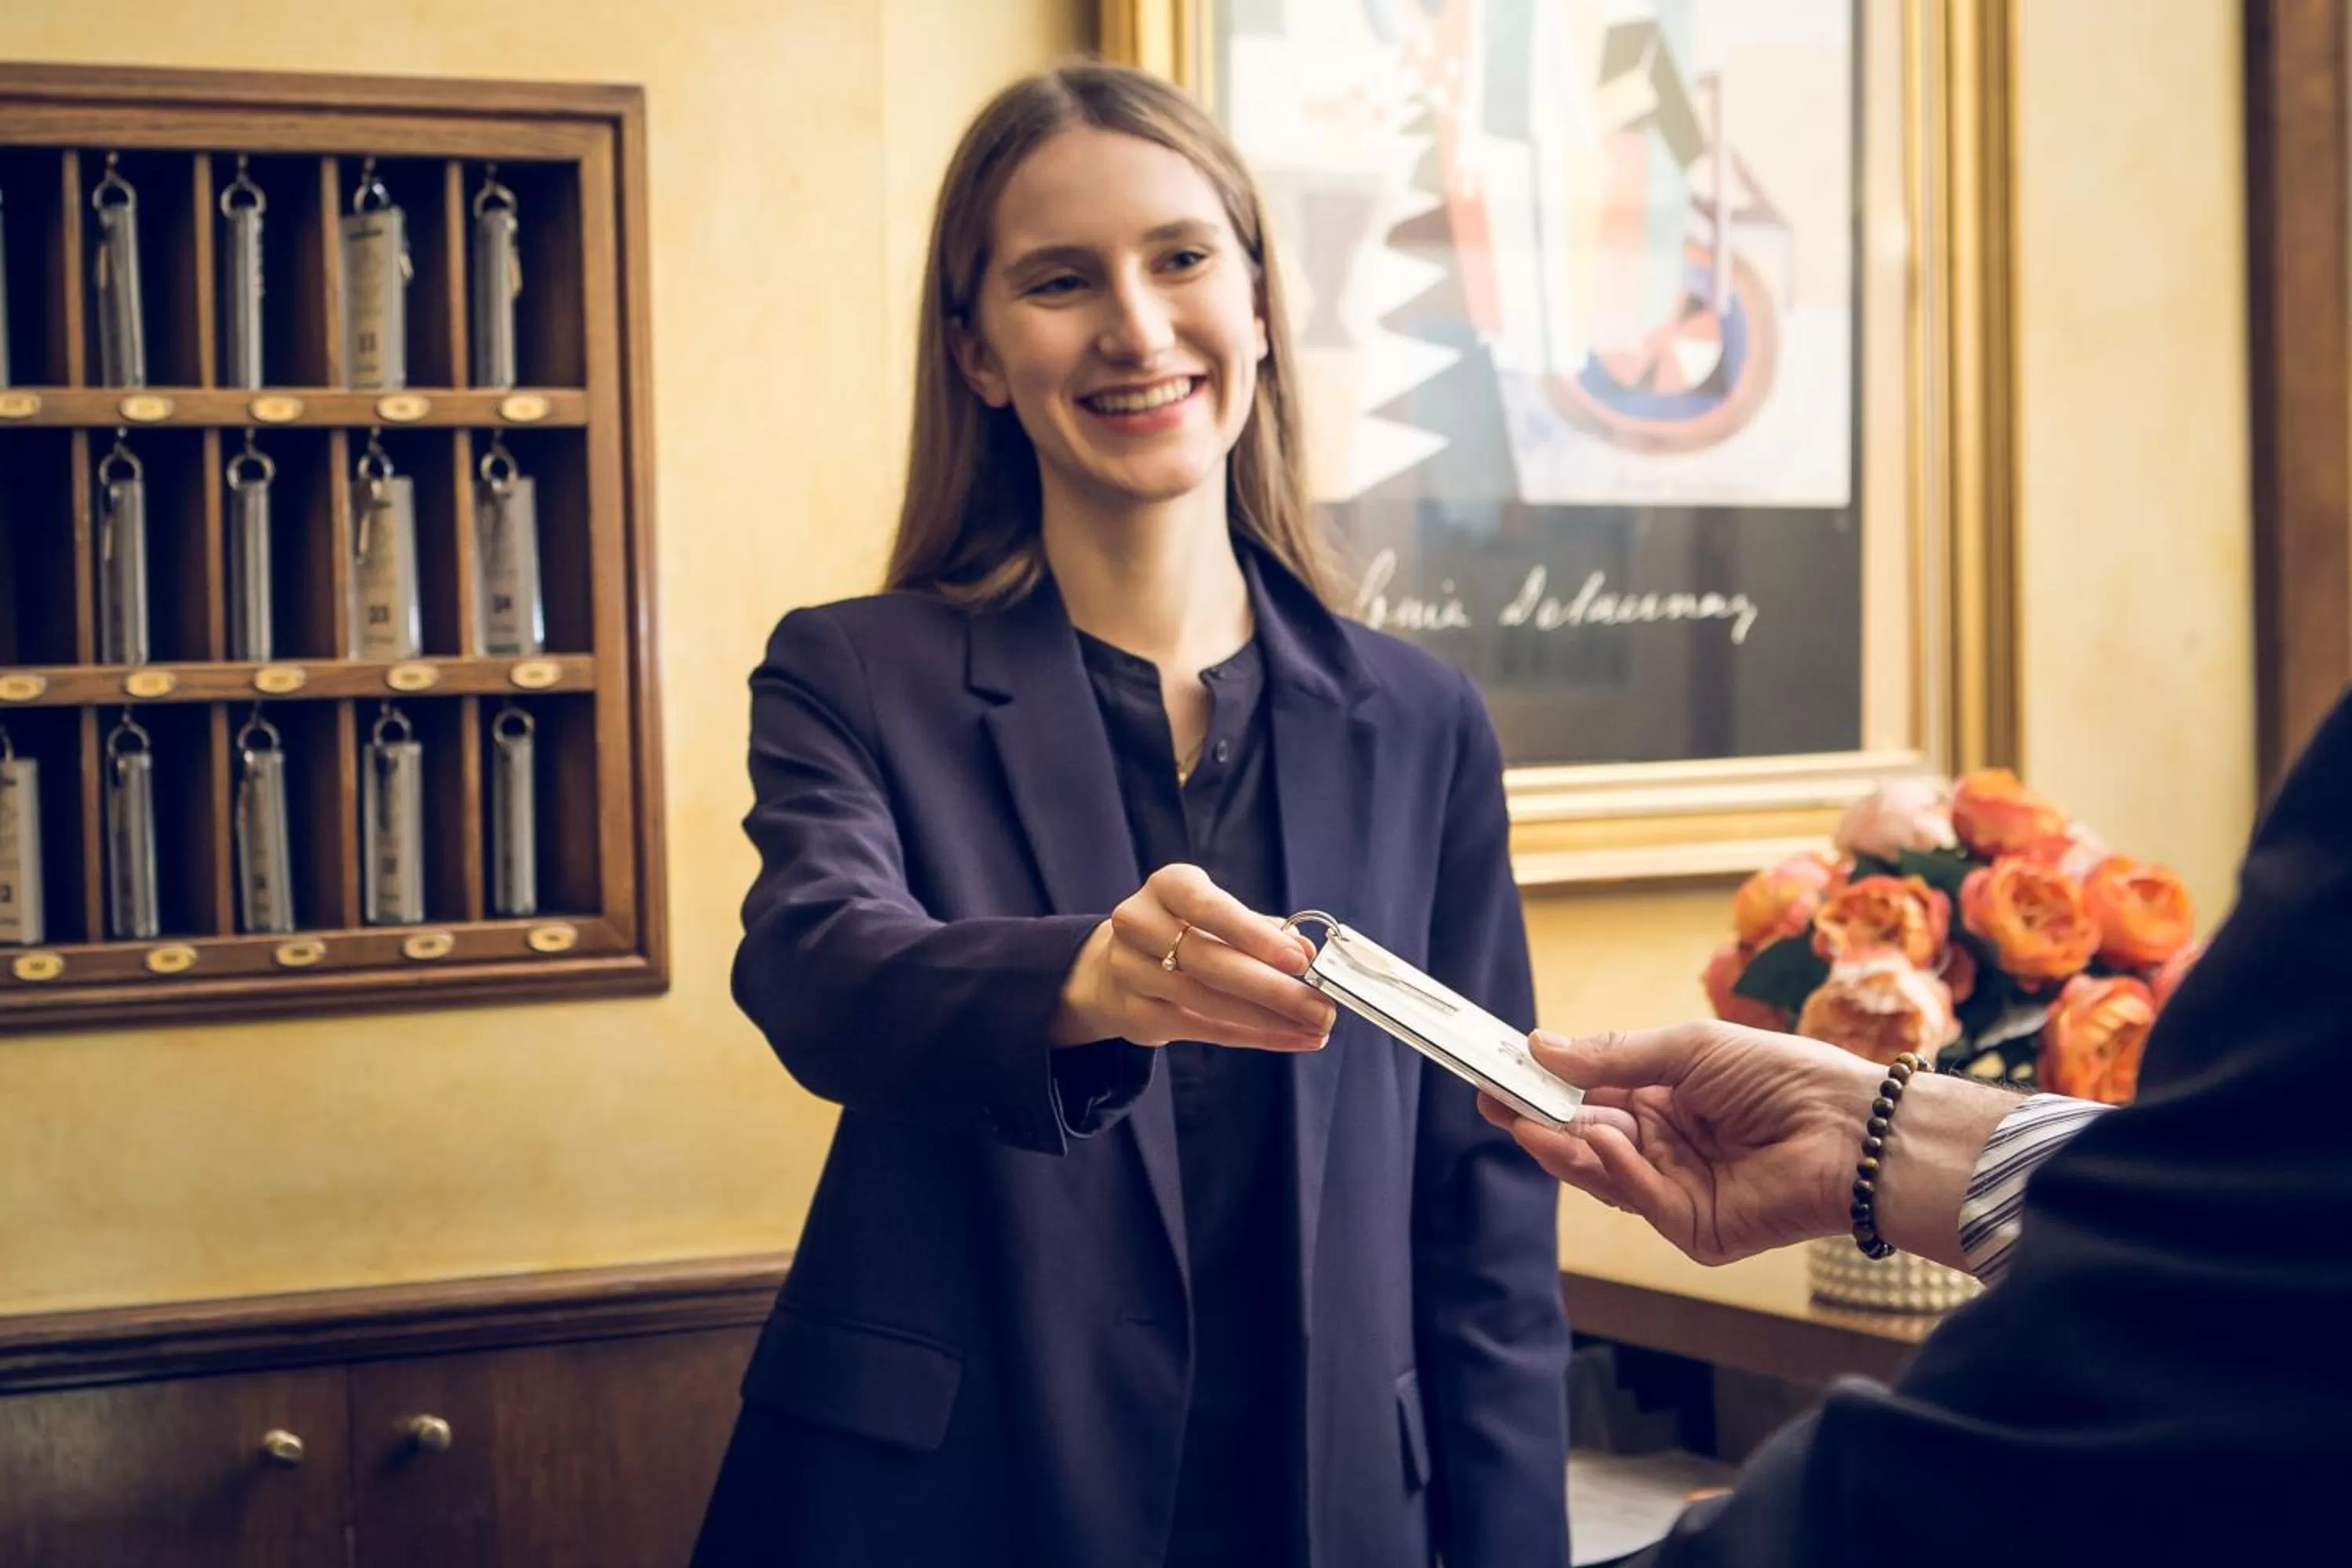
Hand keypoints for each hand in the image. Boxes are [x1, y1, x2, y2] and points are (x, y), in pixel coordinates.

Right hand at [1049, 863, 1335, 1051]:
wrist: (1118, 965)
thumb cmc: (1186, 932)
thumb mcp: (1221, 918)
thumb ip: (1263, 931)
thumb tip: (1306, 951)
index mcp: (1168, 887)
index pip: (1208, 908)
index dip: (1254, 935)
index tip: (1300, 960)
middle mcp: (1139, 925)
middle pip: (1209, 962)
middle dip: (1273, 989)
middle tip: (1322, 1009)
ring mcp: (1131, 972)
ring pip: (1208, 1002)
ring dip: (1269, 1020)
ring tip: (1315, 1027)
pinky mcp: (1136, 1014)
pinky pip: (1204, 1029)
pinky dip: (1255, 1036)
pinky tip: (1292, 1037)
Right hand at [1478, 1022, 1880, 1264]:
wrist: (1854, 1130)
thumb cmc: (1783, 1077)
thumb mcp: (1689, 1049)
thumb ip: (1614, 1056)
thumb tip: (1540, 1046)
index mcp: (1667, 1102)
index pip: (1591, 1097)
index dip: (1545, 1086)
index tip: (1497, 1070)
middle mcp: (1667, 1148)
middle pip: (1587, 1137)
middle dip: (1539, 1118)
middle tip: (1490, 1099)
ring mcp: (1679, 1192)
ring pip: (1603, 1174)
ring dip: (1565, 1147)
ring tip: (1524, 1121)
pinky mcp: (1697, 1231)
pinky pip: (1644, 1201)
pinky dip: (1621, 1172)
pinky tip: (1607, 1143)